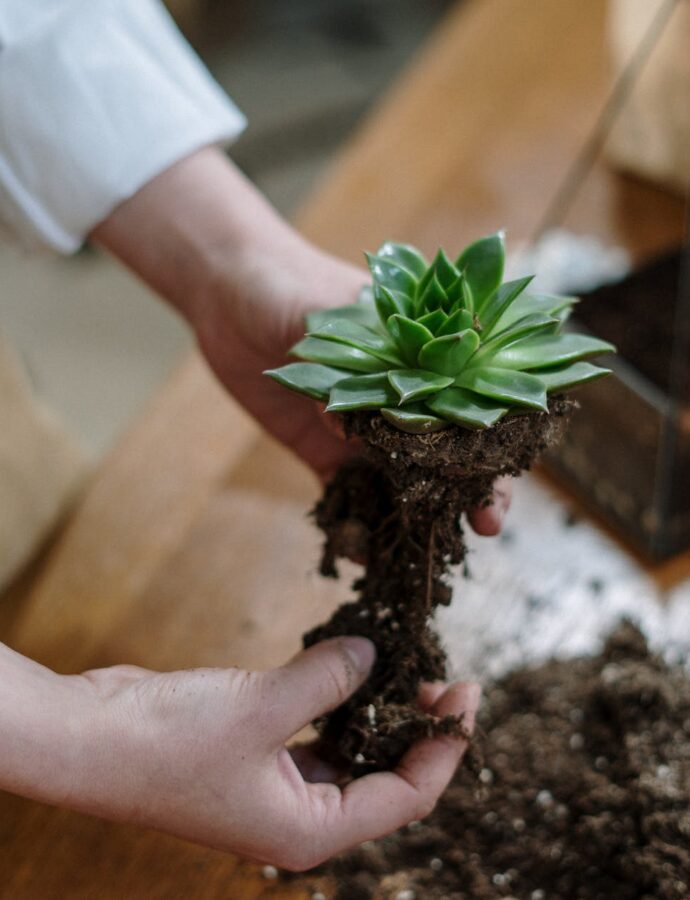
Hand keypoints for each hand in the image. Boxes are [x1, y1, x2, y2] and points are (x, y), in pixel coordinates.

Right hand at [69, 638, 478, 868]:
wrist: (87, 737)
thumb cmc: (167, 741)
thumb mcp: (262, 708)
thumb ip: (326, 679)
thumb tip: (372, 653)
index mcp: (307, 831)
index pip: (405, 799)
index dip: (444, 748)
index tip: (466, 696)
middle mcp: (296, 817)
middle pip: (381, 778)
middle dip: (414, 728)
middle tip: (438, 674)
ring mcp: (273, 785)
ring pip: (348, 752)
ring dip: (375, 712)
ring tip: (401, 665)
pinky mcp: (253, 753)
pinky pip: (312, 730)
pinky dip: (334, 701)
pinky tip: (347, 666)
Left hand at [92, 147, 511, 532]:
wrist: (230, 291)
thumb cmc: (293, 284)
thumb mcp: (333, 317)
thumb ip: (354, 368)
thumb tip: (353, 424)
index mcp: (421, 362)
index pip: (472, 412)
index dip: (491, 453)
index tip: (498, 488)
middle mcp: (401, 402)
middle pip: (447, 456)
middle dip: (466, 495)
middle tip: (481, 531)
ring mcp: (362, 430)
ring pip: (401, 483)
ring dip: (414, 519)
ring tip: (419, 555)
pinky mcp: (322, 449)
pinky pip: (343, 493)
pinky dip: (352, 523)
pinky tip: (359, 553)